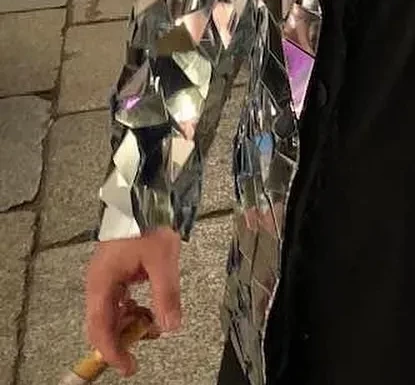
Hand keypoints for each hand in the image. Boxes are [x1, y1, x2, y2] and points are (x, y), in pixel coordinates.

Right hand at [85, 228, 181, 375]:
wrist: (145, 193)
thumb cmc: (149, 221)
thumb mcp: (162, 259)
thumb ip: (165, 294)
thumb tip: (171, 325)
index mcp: (102, 281)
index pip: (100, 328)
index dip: (112, 351)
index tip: (129, 366)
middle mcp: (99, 281)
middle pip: (103, 323)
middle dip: (122, 338)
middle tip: (142, 347)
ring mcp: (106, 275)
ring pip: (112, 311)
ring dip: (130, 322)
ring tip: (153, 321)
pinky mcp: (117, 269)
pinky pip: (120, 298)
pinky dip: (133, 307)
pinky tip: (148, 306)